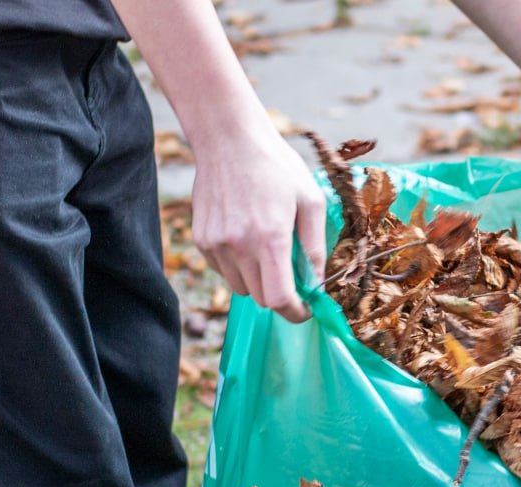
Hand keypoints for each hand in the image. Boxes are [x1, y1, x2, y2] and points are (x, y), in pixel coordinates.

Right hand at [190, 124, 325, 322]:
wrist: (229, 140)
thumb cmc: (276, 167)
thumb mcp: (310, 200)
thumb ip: (315, 246)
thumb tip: (319, 284)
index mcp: (270, 238)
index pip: (278, 299)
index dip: (295, 312)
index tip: (305, 310)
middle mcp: (239, 246)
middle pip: (261, 298)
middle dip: (281, 295)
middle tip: (293, 276)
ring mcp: (216, 244)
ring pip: (241, 287)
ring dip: (259, 281)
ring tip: (269, 250)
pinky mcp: (202, 239)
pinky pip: (224, 271)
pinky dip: (239, 267)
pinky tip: (248, 238)